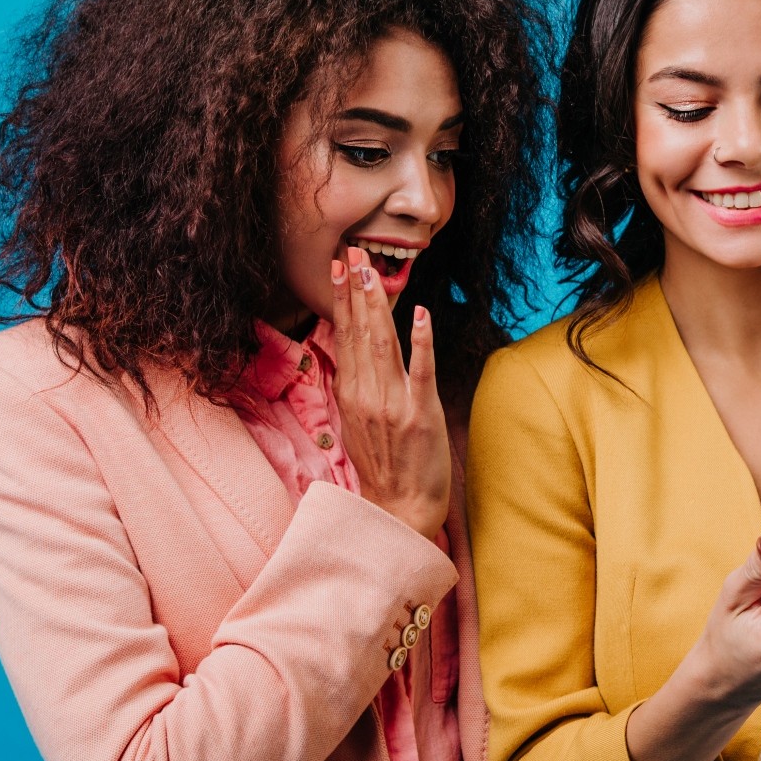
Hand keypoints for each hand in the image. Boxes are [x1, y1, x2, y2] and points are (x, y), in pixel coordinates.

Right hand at [328, 247, 449, 537]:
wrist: (400, 509)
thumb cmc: (384, 466)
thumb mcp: (359, 423)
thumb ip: (357, 385)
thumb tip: (353, 349)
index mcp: (351, 395)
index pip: (344, 337)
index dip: (342, 300)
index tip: (339, 267)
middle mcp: (366, 395)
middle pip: (360, 333)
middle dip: (356, 290)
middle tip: (352, 251)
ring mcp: (393, 404)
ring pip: (383, 344)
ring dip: (377, 305)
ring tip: (373, 271)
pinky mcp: (421, 414)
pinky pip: (420, 371)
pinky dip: (420, 341)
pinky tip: (419, 314)